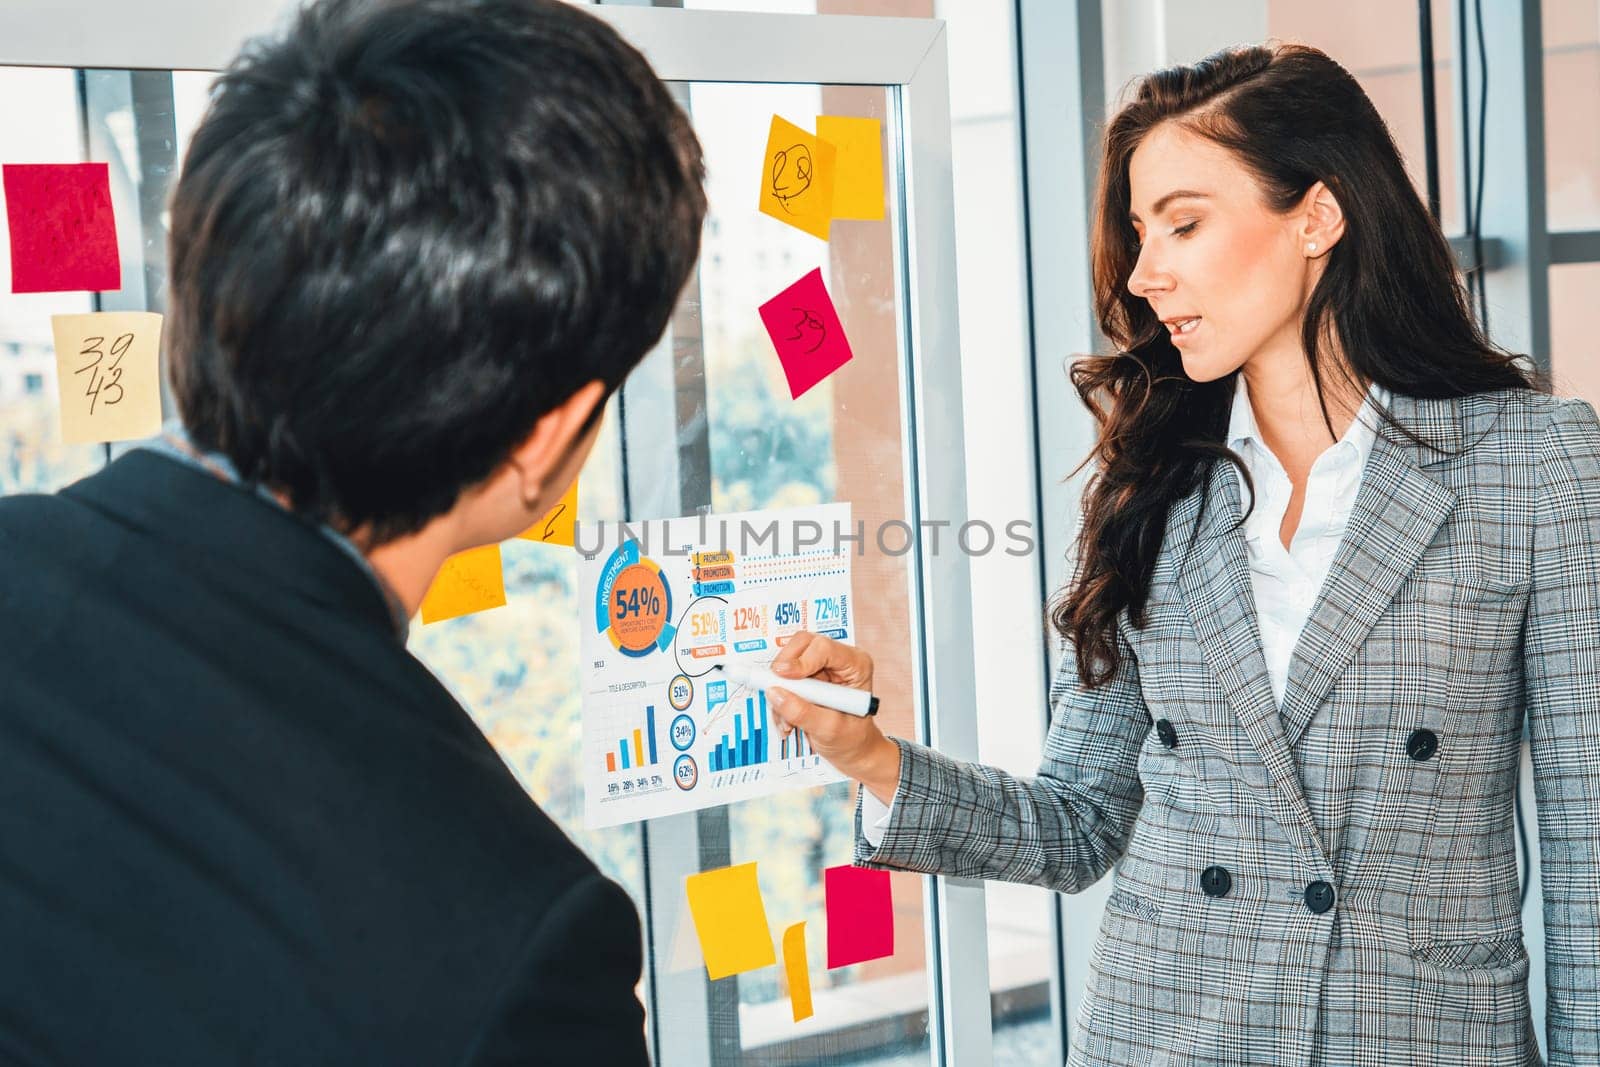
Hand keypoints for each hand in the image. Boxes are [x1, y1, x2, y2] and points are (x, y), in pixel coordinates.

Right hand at [767, 631, 900, 803]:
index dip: (800, 659)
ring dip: (779, 690)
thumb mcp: (830, 730)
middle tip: (776, 695)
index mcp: (855, 665)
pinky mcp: (805, 677)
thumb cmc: (851, 739)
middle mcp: (837, 660)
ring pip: (786, 661)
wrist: (851, 750)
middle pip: (801, 645)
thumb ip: (803, 712)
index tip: (782, 676)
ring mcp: (819, 667)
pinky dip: (778, 699)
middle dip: (784, 672)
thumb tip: (775, 693)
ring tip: (787, 722)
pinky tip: (788, 721)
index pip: (823, 648)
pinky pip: (781, 678)